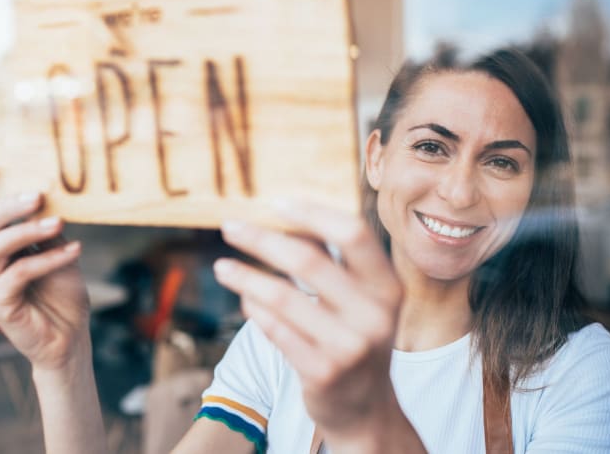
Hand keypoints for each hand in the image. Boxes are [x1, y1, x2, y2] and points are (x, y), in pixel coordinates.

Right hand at [0, 162, 90, 370]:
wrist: (70, 338)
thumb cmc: (63, 294)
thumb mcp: (59, 251)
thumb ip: (48, 228)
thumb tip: (50, 195)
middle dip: (7, 205)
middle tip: (38, 194)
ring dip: (29, 229)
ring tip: (59, 222)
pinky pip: (19, 273)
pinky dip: (49, 258)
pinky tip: (75, 250)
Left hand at [214, 201, 405, 446]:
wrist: (366, 408)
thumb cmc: (354, 337)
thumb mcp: (362, 300)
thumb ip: (335, 262)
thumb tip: (284, 215)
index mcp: (387, 286)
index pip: (353, 233)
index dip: (313, 213)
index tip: (275, 202)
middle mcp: (376, 314)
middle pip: (309, 260)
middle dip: (262, 239)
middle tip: (230, 226)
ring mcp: (350, 346)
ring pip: (283, 297)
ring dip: (245, 277)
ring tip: (222, 267)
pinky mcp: (323, 372)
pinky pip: (275, 330)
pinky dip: (254, 310)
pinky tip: (245, 301)